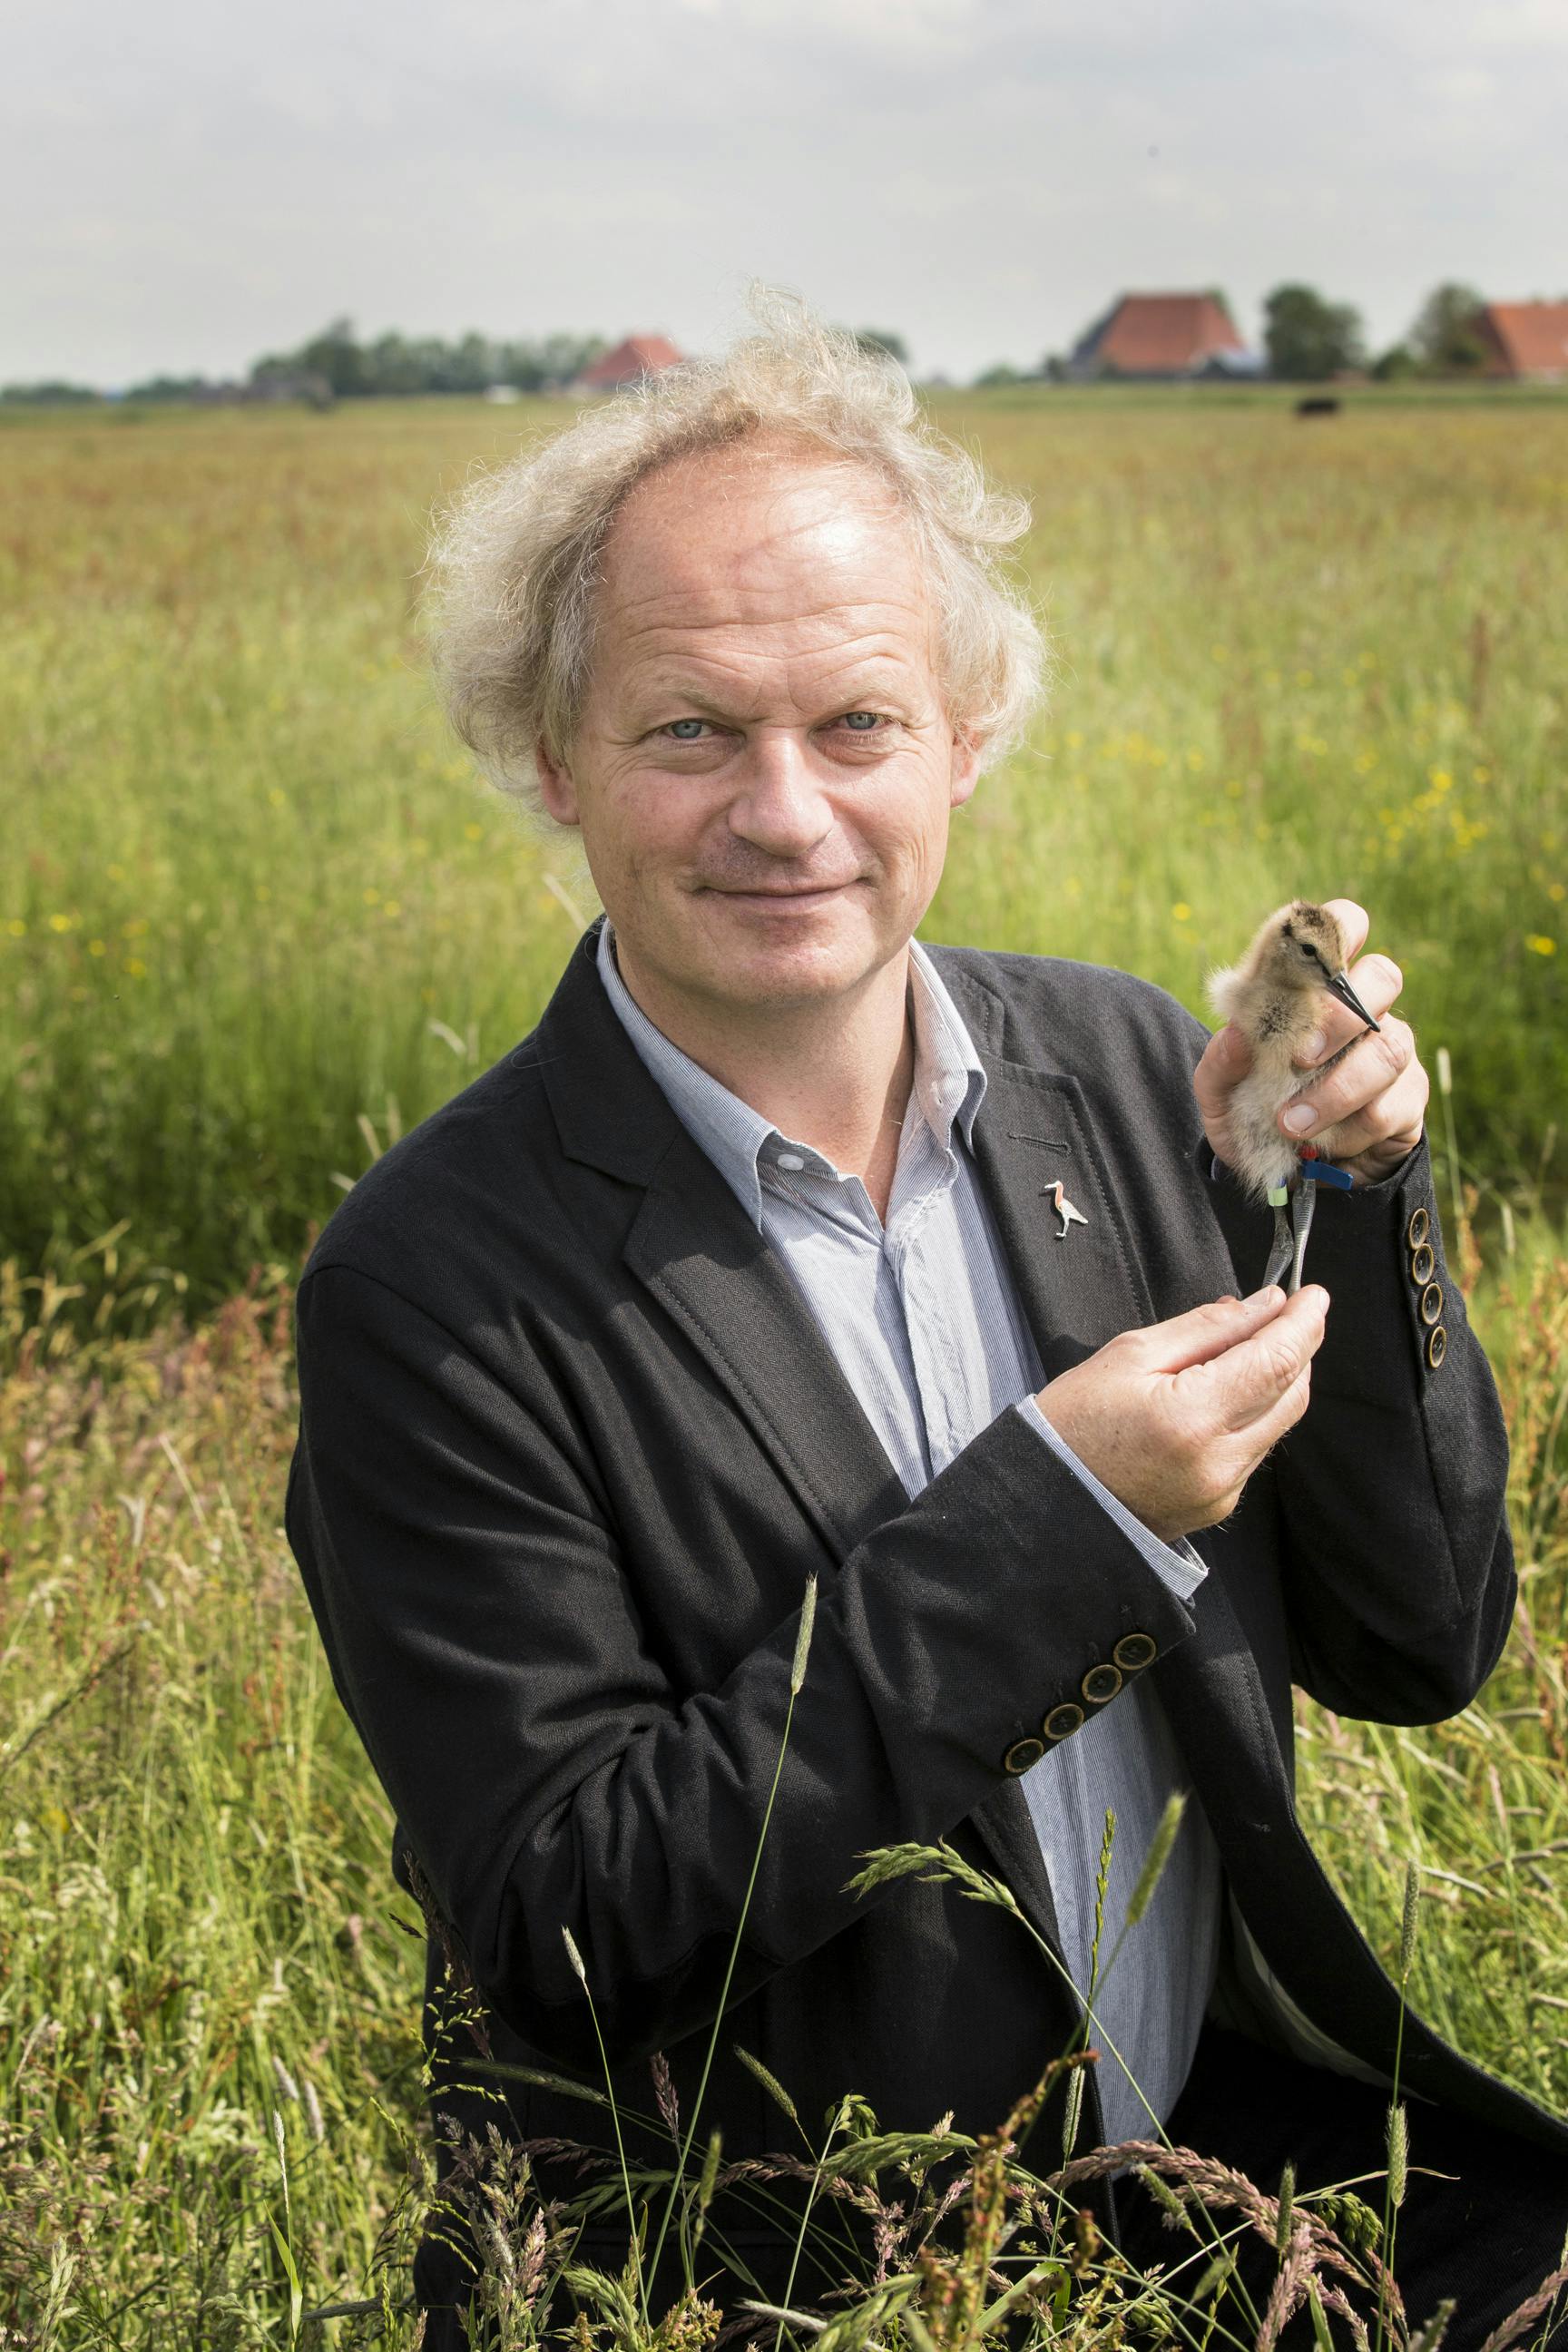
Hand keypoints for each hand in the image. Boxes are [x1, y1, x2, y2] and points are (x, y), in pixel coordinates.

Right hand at [1037, 1286, 1327, 1542]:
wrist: (1045, 1501)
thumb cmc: (1073, 1422)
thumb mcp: (1130, 1354)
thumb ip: (1207, 1328)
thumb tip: (1264, 1305)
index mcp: (1192, 1419)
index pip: (1276, 1362)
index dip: (1302, 1324)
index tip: (1311, 1295)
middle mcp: (1219, 1463)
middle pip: (1291, 1394)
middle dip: (1296, 1348)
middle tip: (1284, 1312)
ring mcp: (1224, 1492)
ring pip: (1279, 1422)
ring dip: (1276, 1380)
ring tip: (1244, 1347)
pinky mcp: (1220, 1505)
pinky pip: (1255, 1448)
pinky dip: (1253, 1413)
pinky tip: (1224, 1391)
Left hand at [1194, 898, 1429, 1186]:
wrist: (1286, 1175)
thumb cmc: (1255, 1112)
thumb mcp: (1220, 1094)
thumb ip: (1221, 1063)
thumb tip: (1238, 1035)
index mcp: (1318, 989)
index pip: (1345, 928)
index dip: (1337, 926)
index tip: (1304, 952)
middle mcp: (1364, 1011)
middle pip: (1384, 976)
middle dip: (1340, 1016)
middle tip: (1299, 1057)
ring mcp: (1392, 1052)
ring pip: (1388, 1048)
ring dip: (1336, 1090)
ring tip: (1290, 1122)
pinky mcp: (1407, 1100)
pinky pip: (1388, 1108)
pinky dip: (1346, 1130)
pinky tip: (1318, 1144)